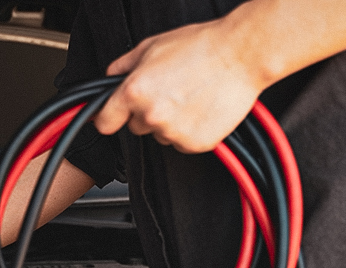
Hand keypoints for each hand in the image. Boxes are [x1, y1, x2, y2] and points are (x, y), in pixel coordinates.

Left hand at [93, 18, 268, 152]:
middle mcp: (151, 115)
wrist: (241, 55)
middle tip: (168, 93)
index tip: (111, 118)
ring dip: (170, 123)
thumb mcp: (152, 46)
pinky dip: (190, 131)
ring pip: (160, 136)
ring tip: (189, 97)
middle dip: (146, 114)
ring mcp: (173, 132)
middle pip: (136, 128)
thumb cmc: (201, 47)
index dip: (108, 118)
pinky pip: (183, 143)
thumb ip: (124, 65)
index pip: (104, 122)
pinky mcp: (195, 143)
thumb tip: (111, 76)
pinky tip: (200, 109)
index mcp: (134, 92)